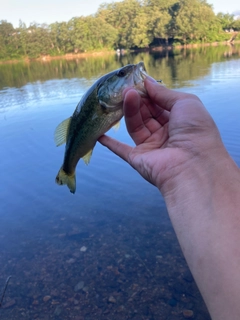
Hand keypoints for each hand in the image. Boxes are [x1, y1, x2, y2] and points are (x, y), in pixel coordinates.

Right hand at [99, 77, 223, 192]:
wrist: (194, 165)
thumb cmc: (195, 130)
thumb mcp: (185, 103)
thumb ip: (164, 93)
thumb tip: (148, 82)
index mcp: (178, 121)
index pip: (159, 104)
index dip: (149, 93)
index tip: (137, 81)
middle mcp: (165, 134)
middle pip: (146, 114)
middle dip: (138, 100)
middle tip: (127, 88)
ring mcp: (151, 147)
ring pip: (135, 126)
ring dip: (129, 111)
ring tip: (125, 97)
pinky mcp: (138, 159)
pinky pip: (121, 150)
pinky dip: (111, 143)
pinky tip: (100, 133)